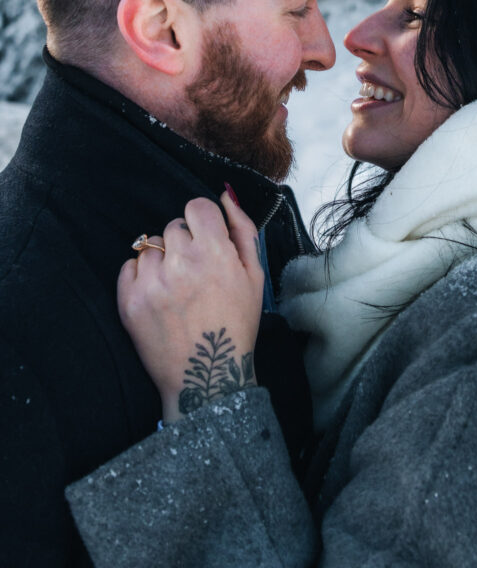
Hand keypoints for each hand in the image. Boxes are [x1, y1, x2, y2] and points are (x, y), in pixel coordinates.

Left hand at [118, 192, 264, 422]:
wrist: (207, 375)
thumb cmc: (236, 323)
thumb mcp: (254, 275)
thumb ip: (243, 228)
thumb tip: (225, 195)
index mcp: (215, 252)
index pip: (196, 206)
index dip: (203, 222)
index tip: (207, 240)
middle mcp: (181, 262)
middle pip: (174, 226)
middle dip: (185, 243)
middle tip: (195, 272)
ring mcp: (152, 282)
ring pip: (151, 246)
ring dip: (163, 260)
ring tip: (177, 288)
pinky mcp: (129, 301)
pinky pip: (128, 266)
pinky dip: (141, 277)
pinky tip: (159, 295)